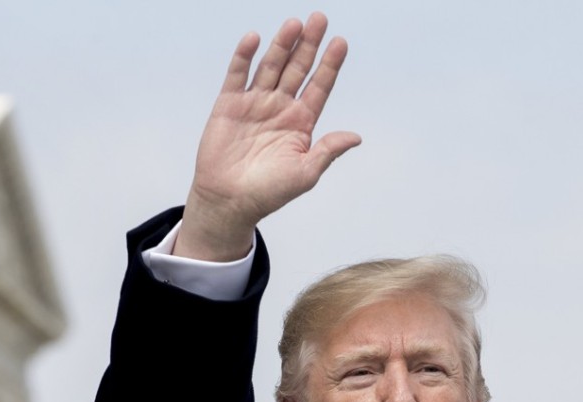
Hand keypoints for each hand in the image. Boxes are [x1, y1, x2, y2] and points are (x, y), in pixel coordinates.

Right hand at [176, 12, 360, 260]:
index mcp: (300, 122)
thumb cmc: (267, 193)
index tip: (340, 42)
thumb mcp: (304, 174)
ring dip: (281, 45)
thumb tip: (355, 137)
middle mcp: (279, 108)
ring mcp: (254, 104)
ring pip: (271, 67)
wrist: (227, 201)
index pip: (319, 86)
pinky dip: (244, 57)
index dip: (330, 65)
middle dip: (308, 45)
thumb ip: (327, 151)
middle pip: (297, 69)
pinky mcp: (228, 105)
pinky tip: (254, 38)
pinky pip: (237, 75)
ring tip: (293, 24)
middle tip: (319, 19)